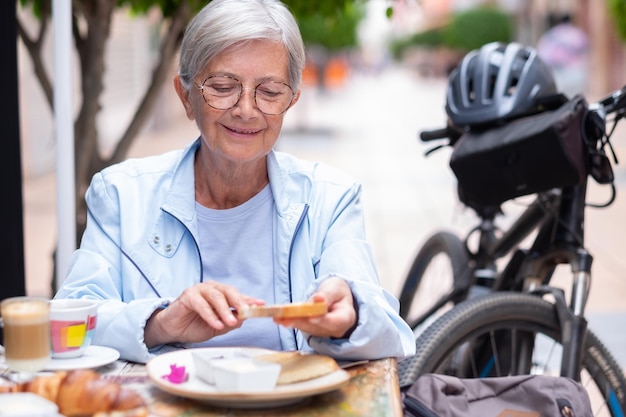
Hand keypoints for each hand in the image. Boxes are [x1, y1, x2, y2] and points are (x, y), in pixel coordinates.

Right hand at [144, 281, 263, 347]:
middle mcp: (211, 288)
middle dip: (239, 302)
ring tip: (230, 322)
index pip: (238, 295)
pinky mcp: (188, 296)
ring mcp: (199, 290)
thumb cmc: (195, 325)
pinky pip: (201, 304)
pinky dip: (210, 315)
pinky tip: (216, 324)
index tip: (261, 305)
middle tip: (247, 312)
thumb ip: (231, 321)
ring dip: (224, 310)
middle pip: (229, 292)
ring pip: (216, 297)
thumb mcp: (218, 326)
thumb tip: (244, 318)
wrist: (173, 329)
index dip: (249, 300)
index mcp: (221, 293)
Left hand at [274, 276, 356, 338]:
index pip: (335, 321)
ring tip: (277, 317)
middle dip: (300, 321)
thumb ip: (328, 294)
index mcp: (346, 317)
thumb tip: (318, 299)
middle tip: (285, 318)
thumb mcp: (336, 287)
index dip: (322, 320)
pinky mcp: (314, 331)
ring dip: (292, 322)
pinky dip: (291, 321)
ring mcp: (324, 332)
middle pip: (317, 326)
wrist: (337, 297)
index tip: (311, 317)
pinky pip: (302, 326)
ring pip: (307, 328)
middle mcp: (335, 329)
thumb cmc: (338, 291)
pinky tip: (279, 318)